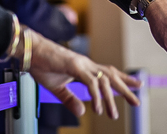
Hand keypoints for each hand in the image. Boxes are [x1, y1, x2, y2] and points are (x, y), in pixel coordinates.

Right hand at [18, 28, 140, 118]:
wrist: (29, 51)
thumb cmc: (41, 65)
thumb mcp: (57, 88)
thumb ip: (70, 100)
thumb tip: (82, 112)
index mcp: (84, 67)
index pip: (108, 73)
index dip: (123, 79)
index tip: (137, 85)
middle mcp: (86, 64)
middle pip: (111, 76)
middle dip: (125, 89)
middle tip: (137, 101)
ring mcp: (81, 64)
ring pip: (103, 81)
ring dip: (110, 98)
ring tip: (114, 115)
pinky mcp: (74, 66)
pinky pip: (90, 82)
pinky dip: (96, 96)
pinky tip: (97, 108)